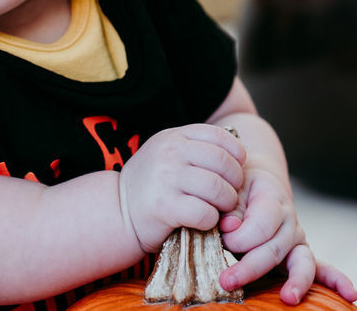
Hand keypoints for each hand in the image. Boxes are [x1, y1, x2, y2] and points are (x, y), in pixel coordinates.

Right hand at [118, 124, 245, 252]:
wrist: (118, 211)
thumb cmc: (152, 185)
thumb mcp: (168, 154)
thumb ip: (195, 149)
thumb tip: (237, 155)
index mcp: (174, 137)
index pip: (219, 136)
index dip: (236, 153)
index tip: (236, 169)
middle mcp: (169, 153)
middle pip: (223, 163)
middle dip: (235, 182)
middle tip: (229, 194)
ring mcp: (166, 178)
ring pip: (217, 188)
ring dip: (226, 203)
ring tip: (218, 209)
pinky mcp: (165, 206)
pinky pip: (204, 212)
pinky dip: (211, 220)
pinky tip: (203, 220)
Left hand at [216, 167, 356, 304]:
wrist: (257, 181)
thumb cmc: (240, 188)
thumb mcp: (232, 190)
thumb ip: (231, 209)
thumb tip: (231, 227)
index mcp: (272, 202)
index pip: (259, 226)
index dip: (238, 236)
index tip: (222, 237)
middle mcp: (290, 223)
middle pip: (275, 248)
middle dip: (250, 267)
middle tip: (226, 280)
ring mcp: (298, 241)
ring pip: (302, 262)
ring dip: (295, 282)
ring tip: (289, 298)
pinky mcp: (300, 256)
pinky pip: (322, 269)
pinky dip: (336, 281)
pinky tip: (351, 294)